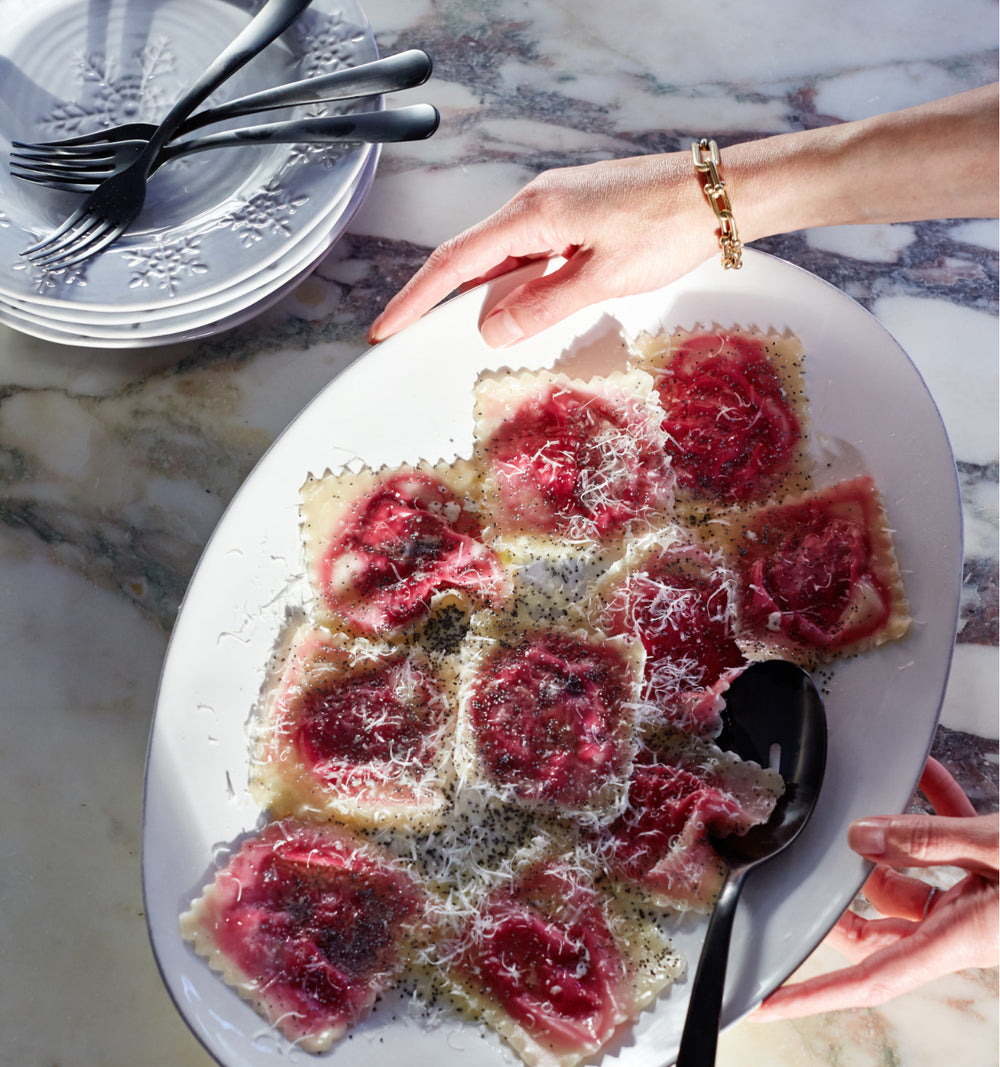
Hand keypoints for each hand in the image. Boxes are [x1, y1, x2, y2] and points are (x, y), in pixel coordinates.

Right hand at [368, 152, 718, 347]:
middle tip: (415, 340)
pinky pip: (531, 256)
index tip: (386, 328)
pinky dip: (517, 285)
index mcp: (533, 213)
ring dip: (485, 297)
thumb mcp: (602, 277)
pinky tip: (521, 309)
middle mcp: (537, 205)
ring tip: (468, 334)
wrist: (721, 194)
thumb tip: (491, 330)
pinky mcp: (577, 218)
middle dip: (440, 301)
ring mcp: (557, 210)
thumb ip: (542, 306)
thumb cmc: (668, 226)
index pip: (455, 261)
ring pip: (503, 260)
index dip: (415, 298)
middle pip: (472, 259)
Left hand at [753, 757, 998, 1020]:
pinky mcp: (995, 871)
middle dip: (848, 883)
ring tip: (877, 789)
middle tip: (816, 852)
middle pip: (880, 914)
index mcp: (960, 939)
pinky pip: (952, 842)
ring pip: (912, 868)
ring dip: (896, 829)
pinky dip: (938, 807)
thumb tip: (860, 833)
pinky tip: (926, 771)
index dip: (813, 994)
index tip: (764, 1001)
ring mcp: (980, 898)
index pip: (870, 977)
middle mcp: (963, 925)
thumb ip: (926, 840)